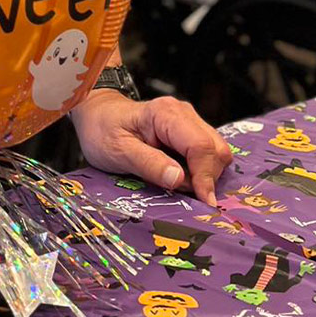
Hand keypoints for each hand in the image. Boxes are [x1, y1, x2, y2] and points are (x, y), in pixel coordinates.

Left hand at [71, 90, 232, 206]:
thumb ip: (150, 165)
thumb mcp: (119, 152)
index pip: (200, 146)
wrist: (99, 115)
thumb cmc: (104, 131)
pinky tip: (183, 179)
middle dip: (208, 177)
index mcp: (167, 114)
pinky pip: (207, 153)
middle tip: (189, 197)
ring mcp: (190, 121)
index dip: (205, 176)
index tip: (204, 203)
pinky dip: (201, 170)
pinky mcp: (189, 132)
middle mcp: (184, 114)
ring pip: (216, 151)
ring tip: (180, 187)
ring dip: (206, 175)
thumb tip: (180, 180)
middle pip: (215, 148)